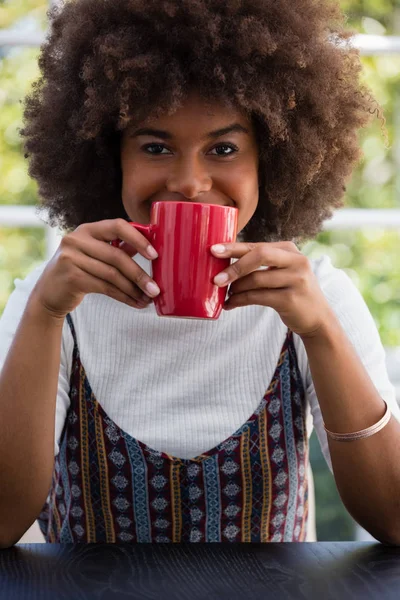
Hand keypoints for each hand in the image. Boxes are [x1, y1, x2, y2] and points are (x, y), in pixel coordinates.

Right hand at [32, 219, 160, 318]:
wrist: (49, 294)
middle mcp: (77, 239)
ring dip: (134, 289)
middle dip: (139, 274)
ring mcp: (71, 257)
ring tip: (148, 299)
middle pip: (117, 256)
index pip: (118, 226)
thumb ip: (118, 248)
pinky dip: (124, 297)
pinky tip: (135, 303)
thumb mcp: (95, 254)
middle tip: (156, 289)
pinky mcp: (71, 277)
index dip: (139, 239)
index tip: (155, 255)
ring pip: (112, 275)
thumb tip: (150, 247)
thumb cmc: (79, 271)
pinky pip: (105, 288)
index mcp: (88, 229)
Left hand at [211, 241, 332, 337]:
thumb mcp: (281, 271)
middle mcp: (296, 261)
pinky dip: (240, 301)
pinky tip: (230, 304)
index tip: (212, 250)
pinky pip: (258, 297)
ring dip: (236, 288)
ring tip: (226, 295)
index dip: (233, 248)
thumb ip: (260, 264)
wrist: (317, 318)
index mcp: (289, 249)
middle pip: (259, 256)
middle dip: (234, 267)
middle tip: (216, 279)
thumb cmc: (290, 291)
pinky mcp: (291, 299)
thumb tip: (222, 263)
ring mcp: (296, 280)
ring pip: (256, 279)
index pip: (257, 245)